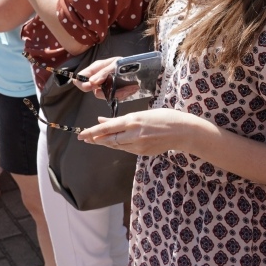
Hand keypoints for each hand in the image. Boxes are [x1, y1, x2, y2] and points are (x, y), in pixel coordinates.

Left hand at [77, 107, 196, 156]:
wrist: (183, 131)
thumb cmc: (164, 117)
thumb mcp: (141, 113)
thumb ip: (121, 119)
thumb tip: (102, 119)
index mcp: (133, 120)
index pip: (107, 127)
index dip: (93, 131)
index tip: (82, 133)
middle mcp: (133, 134)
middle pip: (108, 139)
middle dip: (94, 139)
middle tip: (83, 138)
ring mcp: (138, 145)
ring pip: (115, 145)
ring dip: (104, 143)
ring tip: (93, 140)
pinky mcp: (143, 152)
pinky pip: (125, 149)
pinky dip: (117, 145)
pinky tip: (111, 143)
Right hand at [78, 57, 140, 100]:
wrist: (140, 68)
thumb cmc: (126, 63)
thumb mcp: (115, 64)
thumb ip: (103, 73)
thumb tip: (91, 82)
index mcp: (96, 68)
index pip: (81, 77)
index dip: (82, 83)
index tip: (90, 87)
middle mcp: (99, 78)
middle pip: (92, 90)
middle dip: (103, 92)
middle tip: (115, 90)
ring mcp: (105, 85)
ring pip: (104, 95)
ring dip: (117, 94)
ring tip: (130, 89)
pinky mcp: (113, 92)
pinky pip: (114, 97)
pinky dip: (123, 95)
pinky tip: (132, 89)